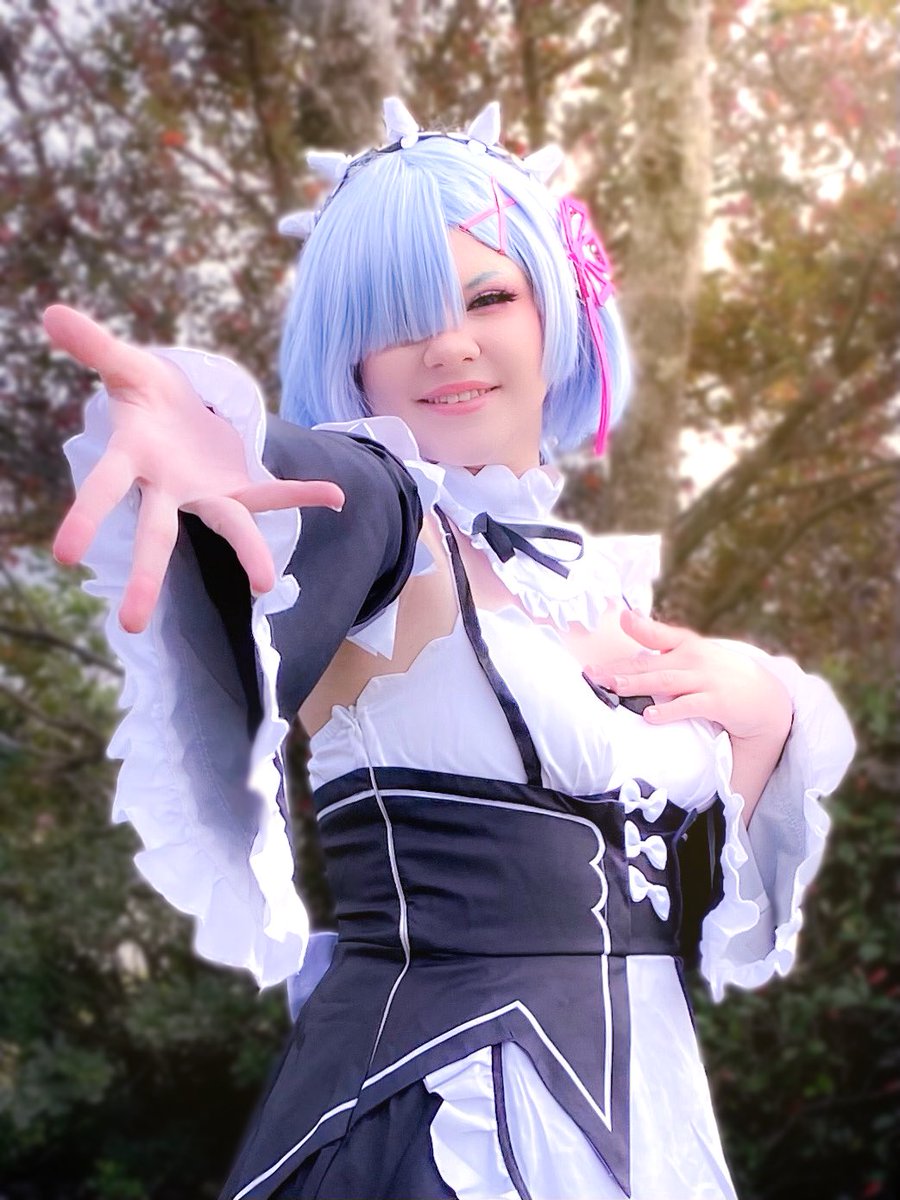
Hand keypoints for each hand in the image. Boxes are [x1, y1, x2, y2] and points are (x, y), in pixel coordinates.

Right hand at [46, 305, 344, 633]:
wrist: (181, 404)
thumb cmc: (147, 392)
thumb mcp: (127, 365)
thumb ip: (95, 345)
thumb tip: (51, 312)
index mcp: (134, 458)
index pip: (103, 490)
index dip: (85, 517)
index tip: (65, 555)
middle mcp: (168, 488)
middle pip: (155, 533)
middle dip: (147, 574)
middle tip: (130, 623)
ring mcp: (205, 493)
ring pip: (225, 524)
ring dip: (246, 551)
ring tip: (265, 583)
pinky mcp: (237, 487)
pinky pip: (271, 491)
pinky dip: (302, 493)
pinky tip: (335, 495)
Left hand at [587, 609, 792, 744]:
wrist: (765, 698)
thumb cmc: (720, 673)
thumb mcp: (693, 652)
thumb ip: (660, 638)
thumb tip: (626, 619)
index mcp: (687, 645)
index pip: (657, 636)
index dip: (637, 628)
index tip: (617, 620)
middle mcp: (695, 659)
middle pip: (651, 664)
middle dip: (620, 669)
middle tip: (593, 675)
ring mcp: (706, 681)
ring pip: (665, 682)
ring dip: (638, 685)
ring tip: (614, 688)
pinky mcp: (718, 703)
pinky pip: (689, 706)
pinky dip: (669, 711)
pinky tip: (650, 716)